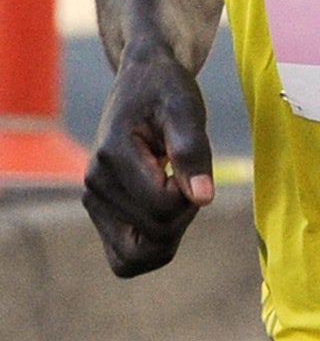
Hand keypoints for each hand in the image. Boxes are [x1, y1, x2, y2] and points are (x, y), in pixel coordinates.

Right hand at [83, 53, 214, 276]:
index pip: (163, 208)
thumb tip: (203, 197)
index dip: (192, 196)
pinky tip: (167, 210)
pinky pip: (125, 257)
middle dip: (184, 217)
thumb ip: (193, 150)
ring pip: (137, 256)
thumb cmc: (167, 91)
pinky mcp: (101, 212)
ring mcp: (94, 202)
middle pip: (153, 237)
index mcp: (113, 157)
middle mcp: (95, 185)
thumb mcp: (186, 108)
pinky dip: (153, 244)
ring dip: (169, 233)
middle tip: (188, 179)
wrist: (141, 83)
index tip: (193, 166)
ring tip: (176, 192)